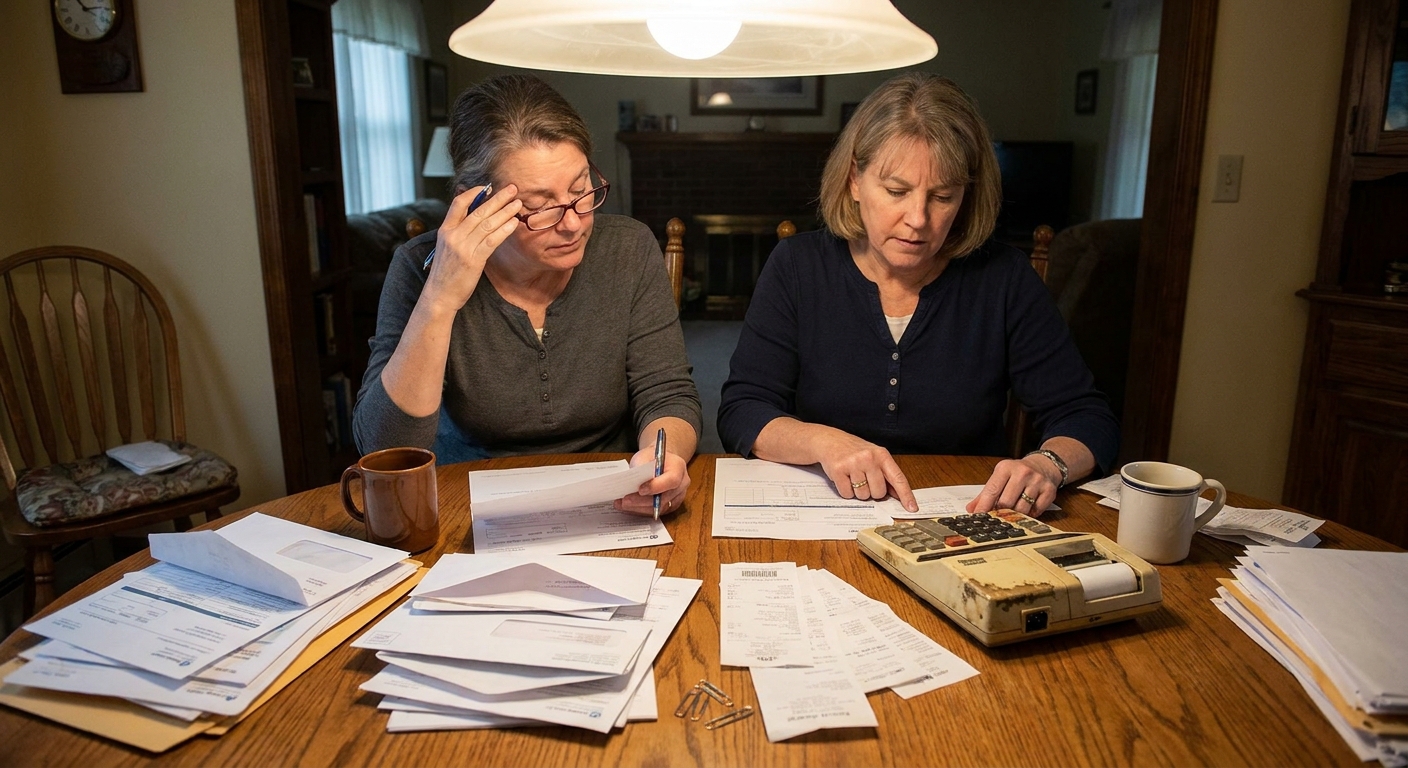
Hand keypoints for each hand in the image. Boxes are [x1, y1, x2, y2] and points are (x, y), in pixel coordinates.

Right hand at [422, 184, 521, 312]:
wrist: (440, 294)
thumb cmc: (446, 272)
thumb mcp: (447, 246)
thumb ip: (459, 231)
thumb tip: (476, 218)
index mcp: (445, 229)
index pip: (458, 203)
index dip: (474, 192)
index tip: (488, 187)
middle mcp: (453, 235)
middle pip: (478, 211)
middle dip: (498, 198)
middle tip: (512, 189)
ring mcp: (463, 247)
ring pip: (487, 224)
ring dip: (505, 212)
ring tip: (518, 204)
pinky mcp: (473, 260)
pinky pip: (492, 240)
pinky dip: (504, 230)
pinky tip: (514, 223)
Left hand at [615, 446, 689, 516]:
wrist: (661, 462)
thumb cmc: (653, 457)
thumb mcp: (645, 455)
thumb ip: (640, 467)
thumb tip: (629, 482)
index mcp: (679, 467)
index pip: (671, 480)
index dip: (656, 487)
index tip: (640, 490)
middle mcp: (682, 484)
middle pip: (664, 497)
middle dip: (642, 501)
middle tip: (625, 500)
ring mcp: (678, 497)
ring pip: (659, 508)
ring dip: (639, 508)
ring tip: (622, 504)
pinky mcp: (671, 506)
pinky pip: (656, 511)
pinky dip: (641, 510)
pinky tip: (627, 507)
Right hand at [814, 431, 916, 511]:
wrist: (830, 441)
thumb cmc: (854, 451)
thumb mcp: (874, 457)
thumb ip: (886, 475)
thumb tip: (897, 495)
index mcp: (881, 455)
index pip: (898, 478)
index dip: (906, 495)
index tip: (912, 508)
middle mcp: (869, 458)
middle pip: (878, 493)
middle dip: (872, 492)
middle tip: (864, 480)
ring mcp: (853, 463)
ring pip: (862, 495)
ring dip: (857, 492)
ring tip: (852, 477)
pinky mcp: (838, 470)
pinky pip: (847, 494)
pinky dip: (845, 491)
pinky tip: (844, 478)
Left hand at [966, 455, 1061, 516]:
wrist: (1043, 465)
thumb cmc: (1017, 473)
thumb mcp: (1000, 477)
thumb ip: (985, 493)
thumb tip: (972, 509)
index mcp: (1006, 468)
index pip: (992, 491)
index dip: (983, 506)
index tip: (978, 517)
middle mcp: (1022, 472)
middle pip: (1006, 502)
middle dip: (1000, 512)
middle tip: (998, 516)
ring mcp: (1037, 481)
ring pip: (1021, 509)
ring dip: (1015, 515)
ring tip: (1013, 511)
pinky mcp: (1049, 490)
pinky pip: (1036, 511)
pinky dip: (1030, 514)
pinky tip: (1028, 508)